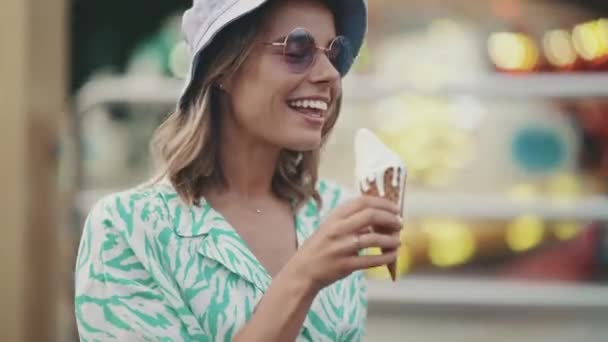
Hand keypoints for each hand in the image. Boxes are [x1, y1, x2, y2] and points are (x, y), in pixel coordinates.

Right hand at [285, 196, 402, 292]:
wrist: (303, 270)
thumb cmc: (320, 247)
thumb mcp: (331, 227)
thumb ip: (351, 221)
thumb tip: (381, 218)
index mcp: (335, 217)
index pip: (362, 202)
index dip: (383, 203)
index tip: (395, 208)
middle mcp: (337, 229)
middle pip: (370, 216)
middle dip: (390, 218)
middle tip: (399, 224)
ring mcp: (341, 247)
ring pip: (373, 239)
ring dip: (390, 240)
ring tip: (398, 241)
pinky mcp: (345, 265)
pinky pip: (371, 260)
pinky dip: (385, 257)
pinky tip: (393, 256)